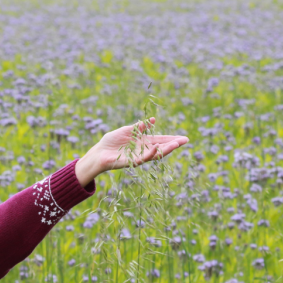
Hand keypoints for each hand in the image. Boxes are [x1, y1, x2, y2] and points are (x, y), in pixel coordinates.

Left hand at [75, 117, 189, 186]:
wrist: (98, 153)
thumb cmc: (111, 142)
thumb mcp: (126, 131)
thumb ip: (139, 127)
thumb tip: (153, 120)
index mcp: (142, 143)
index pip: (159, 140)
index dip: (170, 139)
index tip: (182, 138)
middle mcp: (142, 150)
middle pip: (160, 147)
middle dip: (172, 144)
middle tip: (185, 141)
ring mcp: (137, 157)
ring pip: (154, 154)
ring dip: (165, 149)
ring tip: (176, 144)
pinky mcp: (131, 162)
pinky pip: (143, 158)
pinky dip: (150, 153)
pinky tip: (157, 148)